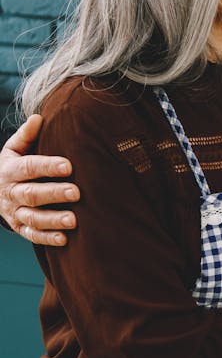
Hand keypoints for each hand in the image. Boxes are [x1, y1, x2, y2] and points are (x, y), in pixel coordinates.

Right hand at [0, 114, 78, 245]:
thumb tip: (38, 118)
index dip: (47, 166)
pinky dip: (47, 238)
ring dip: (53, 220)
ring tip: (74, 219)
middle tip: (76, 192)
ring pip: (32, 218)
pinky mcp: (19, 227)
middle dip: (54, 194)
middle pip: (31, 194)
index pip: (28, 167)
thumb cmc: (14, 164)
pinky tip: (64, 238)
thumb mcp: (14, 148)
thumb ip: (26, 135)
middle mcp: (10, 193)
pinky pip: (32, 235)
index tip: (68, 165)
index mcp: (9, 170)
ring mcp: (14, 212)